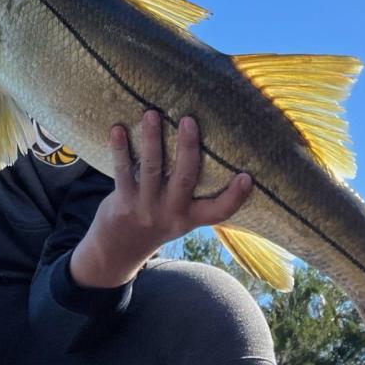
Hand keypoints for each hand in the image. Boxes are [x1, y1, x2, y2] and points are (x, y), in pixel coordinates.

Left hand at [70, 110, 252, 288]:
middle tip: (189, 120)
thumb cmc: (156, 220)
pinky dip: (120, 150)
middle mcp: (170, 213)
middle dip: (187, 147)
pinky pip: (122, 172)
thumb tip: (206, 146)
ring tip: (152, 114)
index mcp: (190, 217)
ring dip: (152, 139)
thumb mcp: (180, 216)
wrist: (118, 250)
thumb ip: (193, 191)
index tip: (247, 176)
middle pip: (184, 178)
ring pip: (152, 169)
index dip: (235, 196)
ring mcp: (146, 208)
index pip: (218, 211)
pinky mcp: (122, 203)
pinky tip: (117, 129)